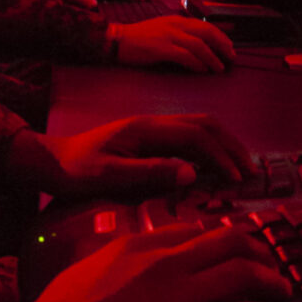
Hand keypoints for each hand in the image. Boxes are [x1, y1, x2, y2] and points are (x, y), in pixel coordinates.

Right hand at [15, 225, 291, 301]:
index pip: (200, 231)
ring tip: (284, 297)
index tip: (242, 251)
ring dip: (274, 286)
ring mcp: (185, 301)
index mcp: (146, 247)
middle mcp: (171, 266)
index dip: (229, 240)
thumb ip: (131, 251)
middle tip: (273, 270)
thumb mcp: (96, 267)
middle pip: (233, 246)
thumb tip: (160, 246)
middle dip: (261, 255)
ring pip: (247, 278)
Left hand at [38, 114, 256, 196]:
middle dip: (231, 145)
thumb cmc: (75, 170)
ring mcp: (151, 129)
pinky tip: (213, 168)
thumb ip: (150, 173)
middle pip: (204, 124)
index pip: (196, 135)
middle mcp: (152, 123)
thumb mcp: (109, 176)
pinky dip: (207, 150)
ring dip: (222, 145)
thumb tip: (192, 174)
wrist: (50, 161)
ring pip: (198, 128)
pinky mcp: (148, 139)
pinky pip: (186, 139)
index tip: (237, 179)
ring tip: (240, 168)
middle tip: (251, 170)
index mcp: (146, 128)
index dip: (221, 155)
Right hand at [117, 15, 234, 72]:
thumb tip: (199, 47)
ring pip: (199, 45)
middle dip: (222, 45)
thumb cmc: (139, 39)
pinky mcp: (161, 48)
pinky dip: (196, 63)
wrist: (116, 40)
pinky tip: (202, 70)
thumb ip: (179, 35)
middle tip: (231, 58)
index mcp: (176, 20)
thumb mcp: (162, 30)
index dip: (221, 37)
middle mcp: (175, 25)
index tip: (229, 48)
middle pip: (207, 32)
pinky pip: (185, 55)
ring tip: (219, 68)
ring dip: (212, 58)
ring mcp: (168, 35)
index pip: (205, 26)